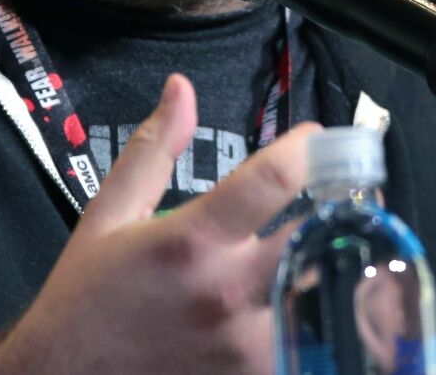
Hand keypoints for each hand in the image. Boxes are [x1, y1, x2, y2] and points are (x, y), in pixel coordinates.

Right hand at [0, 74, 318, 374]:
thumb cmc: (86, 297)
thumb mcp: (108, 213)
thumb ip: (153, 149)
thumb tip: (181, 89)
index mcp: (189, 240)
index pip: (272, 179)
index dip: (306, 149)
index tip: (317, 137)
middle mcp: (225, 292)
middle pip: (316, 236)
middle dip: (341, 204)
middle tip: (349, 189)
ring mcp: (247, 347)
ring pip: (324, 295)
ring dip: (339, 264)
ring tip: (347, 242)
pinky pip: (310, 345)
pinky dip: (323, 319)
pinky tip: (320, 298)